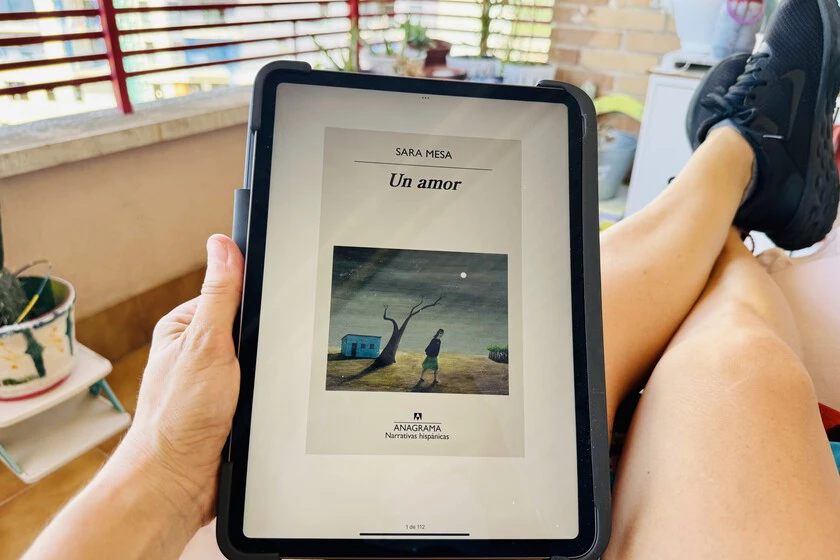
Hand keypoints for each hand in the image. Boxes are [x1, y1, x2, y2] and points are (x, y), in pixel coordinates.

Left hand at [120, 234, 243, 525]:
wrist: (179, 482)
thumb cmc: (180, 418)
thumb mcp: (205, 344)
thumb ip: (219, 295)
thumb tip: (222, 245)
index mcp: (184, 325)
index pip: (230, 291)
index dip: (252, 299)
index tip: (264, 310)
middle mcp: (197, 350)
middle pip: (249, 326)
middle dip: (261, 342)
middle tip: (252, 365)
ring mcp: (214, 378)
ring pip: (259, 359)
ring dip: (264, 373)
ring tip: (252, 391)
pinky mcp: (230, 404)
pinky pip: (260, 387)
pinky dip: (265, 395)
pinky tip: (258, 405)